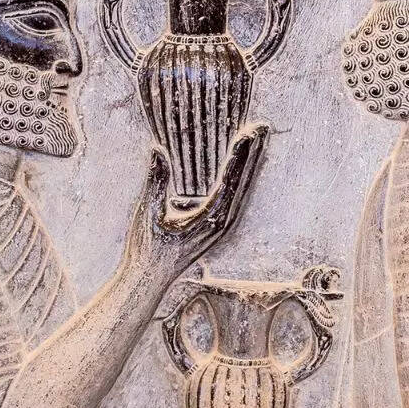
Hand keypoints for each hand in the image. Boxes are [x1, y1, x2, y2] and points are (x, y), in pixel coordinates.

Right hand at [125, 124, 267, 276]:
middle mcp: (221, 223)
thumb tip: (158, 151)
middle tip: (262, 128)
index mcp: (209, 220)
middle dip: (252, 154)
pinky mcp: (216, 227)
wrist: (148, 279)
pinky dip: (241, 178)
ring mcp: (221, 226)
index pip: (230, 182)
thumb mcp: (147, 214)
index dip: (239, 156)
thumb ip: (155, 183)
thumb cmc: (147, 249)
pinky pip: (234, 197)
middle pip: (243, 183)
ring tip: (258, 140)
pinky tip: (244, 166)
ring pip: (242, 190)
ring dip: (250, 164)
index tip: (247, 135)